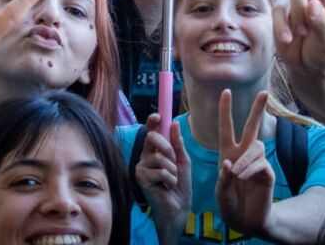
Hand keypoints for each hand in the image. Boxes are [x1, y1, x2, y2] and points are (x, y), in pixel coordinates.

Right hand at [136, 113, 190, 240]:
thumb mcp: (183, 161)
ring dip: (172, 170)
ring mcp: (141, 167)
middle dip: (168, 148)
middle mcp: (145, 157)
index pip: (151, 132)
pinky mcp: (141, 178)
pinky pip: (160, 171)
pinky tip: (166, 187)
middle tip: (174, 161)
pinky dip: (170, 180)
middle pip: (152, 138)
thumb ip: (178, 144)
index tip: (158, 116)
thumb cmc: (180, 185)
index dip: (152, 122)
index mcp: (155, 151)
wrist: (178, 207)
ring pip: (160, 158)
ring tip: (171, 181)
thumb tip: (174, 123)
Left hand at [216, 90, 274, 237]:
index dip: (225, 110)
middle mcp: (243, 154)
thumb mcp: (220, 190)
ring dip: (246, 158)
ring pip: (256, 146)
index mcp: (228, 153)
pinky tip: (244, 177)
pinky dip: (250, 169)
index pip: (227, 128)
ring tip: (237, 174)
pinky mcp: (267, 173)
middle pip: (252, 127)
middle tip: (264, 92)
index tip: (226, 92)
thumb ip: (223, 177)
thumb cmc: (229, 203)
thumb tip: (231, 163)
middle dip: (257, 109)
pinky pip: (261, 163)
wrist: (244, 220)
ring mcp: (257, 163)